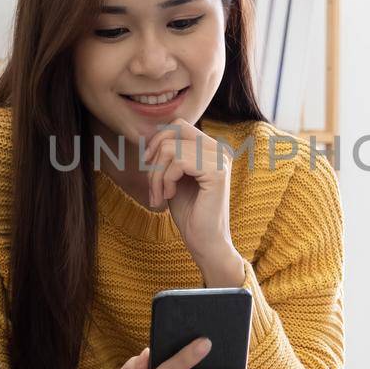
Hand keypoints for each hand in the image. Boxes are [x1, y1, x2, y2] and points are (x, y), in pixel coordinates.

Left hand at [144, 118, 240, 283]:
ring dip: (157, 176)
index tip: (148, 165)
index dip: (158, 141)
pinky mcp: (217, 171)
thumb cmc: (190, 214)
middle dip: (156, 157)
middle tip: (153, 185)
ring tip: (160, 196)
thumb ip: (169, 156)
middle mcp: (221, 150)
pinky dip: (165, 180)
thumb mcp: (174, 177)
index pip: (179, 126)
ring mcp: (221, 159)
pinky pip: (178, 162)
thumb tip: (151, 137)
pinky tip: (170, 196)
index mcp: (213, 149)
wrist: (205, 243)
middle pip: (175, 132)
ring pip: (171, 149)